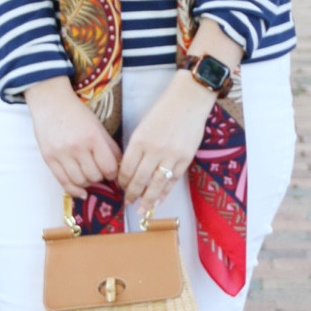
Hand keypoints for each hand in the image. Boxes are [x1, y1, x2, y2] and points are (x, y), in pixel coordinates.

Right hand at [24, 76, 120, 198]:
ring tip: (89, 176)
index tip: (112, 171)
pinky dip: (75, 190)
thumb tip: (121, 166)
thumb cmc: (77, 113)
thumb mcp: (97, 126)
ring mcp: (61, 154)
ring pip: (80, 181)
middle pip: (95, 176)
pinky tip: (81, 191)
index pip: (109, 167)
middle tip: (100, 172)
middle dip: (100, 177)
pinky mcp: (49, 159)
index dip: (114, 173)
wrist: (50, 103)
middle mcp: (77, 147)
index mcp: (93, 137)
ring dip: (88, 183)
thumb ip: (110, 146)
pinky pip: (64, 182)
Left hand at [118, 71, 214, 213]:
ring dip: (148, 199)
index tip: (121, 187)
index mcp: (139, 139)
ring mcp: (171, 155)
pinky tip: (159, 200)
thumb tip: (130, 170)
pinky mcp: (186, 158)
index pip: (126, 168)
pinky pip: (173, 180)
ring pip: (156, 184)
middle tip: (128, 202)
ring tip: (142, 210)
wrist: (189, 100)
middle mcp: (154, 149)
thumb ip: (137, 147)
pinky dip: (165, 192)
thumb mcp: (143, 126)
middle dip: (132, 194)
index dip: (122, 181)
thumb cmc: (163, 111)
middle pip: (139, 179)